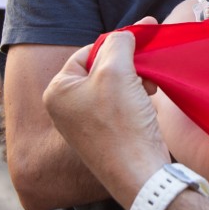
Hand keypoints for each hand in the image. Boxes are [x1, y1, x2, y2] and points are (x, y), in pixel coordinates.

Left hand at [43, 31, 169, 204]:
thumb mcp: (117, 71)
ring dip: (137, 82)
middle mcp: (66, 107)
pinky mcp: (105, 135)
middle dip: (129, 66)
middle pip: (102, 68)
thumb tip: (126, 35)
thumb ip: (119, 43)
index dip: (117, 45)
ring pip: (115, 86)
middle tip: (148, 67)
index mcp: (58, 91)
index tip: (144, 40)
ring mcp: (85, 123)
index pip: (88, 51)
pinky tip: (149, 106)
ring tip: (150, 90)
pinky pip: (121, 105)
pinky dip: (138, 99)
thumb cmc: (122, 124)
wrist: (139, 174)